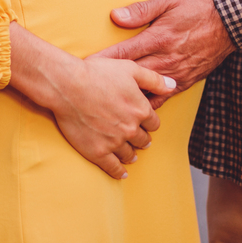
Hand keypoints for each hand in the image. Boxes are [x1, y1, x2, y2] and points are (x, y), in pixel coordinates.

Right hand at [7, 23, 174, 179]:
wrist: (68, 85)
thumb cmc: (97, 73)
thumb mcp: (130, 69)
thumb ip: (154, 79)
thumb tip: (173, 85)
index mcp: (141, 110)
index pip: (154, 123)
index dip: (149, 122)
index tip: (145, 123)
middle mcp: (131, 129)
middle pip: (143, 140)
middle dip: (142, 139)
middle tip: (139, 140)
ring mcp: (114, 142)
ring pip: (129, 154)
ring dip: (131, 154)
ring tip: (130, 155)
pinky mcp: (97, 152)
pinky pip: (113, 167)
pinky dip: (118, 171)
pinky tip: (121, 173)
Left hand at [96, 0, 234, 108]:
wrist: (231, 23)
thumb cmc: (197, 8)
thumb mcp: (169, 0)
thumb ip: (141, 10)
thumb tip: (115, 16)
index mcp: (158, 38)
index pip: (123, 53)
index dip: (102, 62)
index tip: (84, 69)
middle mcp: (165, 60)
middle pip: (130, 77)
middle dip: (108, 84)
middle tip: (85, 92)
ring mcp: (175, 74)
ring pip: (145, 93)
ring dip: (126, 99)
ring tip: (105, 108)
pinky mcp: (185, 82)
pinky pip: (162, 99)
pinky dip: (147, 106)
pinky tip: (134, 112)